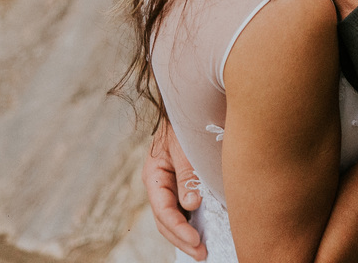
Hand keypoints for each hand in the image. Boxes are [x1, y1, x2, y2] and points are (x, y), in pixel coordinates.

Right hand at [143, 121, 206, 260]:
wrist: (189, 108)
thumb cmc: (185, 125)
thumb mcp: (186, 148)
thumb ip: (188, 176)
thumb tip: (191, 206)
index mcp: (154, 176)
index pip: (164, 211)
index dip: (179, 228)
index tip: (197, 240)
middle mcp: (159, 185)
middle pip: (165, 221)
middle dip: (182, 239)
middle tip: (202, 253)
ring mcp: (168, 187)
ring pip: (172, 219)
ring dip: (185, 235)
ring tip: (202, 250)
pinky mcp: (180, 186)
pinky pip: (181, 210)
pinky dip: (189, 224)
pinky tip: (201, 233)